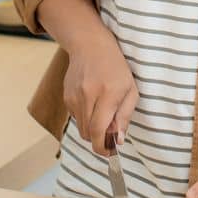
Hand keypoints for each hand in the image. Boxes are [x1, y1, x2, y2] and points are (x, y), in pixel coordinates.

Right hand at [62, 26, 138, 156]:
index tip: (110, 152)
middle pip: (87, 134)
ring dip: (92, 129)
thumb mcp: (130, 90)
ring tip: (103, 114)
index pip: (98, 130)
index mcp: (107, 94)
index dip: (102, 147)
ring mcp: (74, 97)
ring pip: (81, 128)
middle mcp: (87, 96)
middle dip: (99, 140)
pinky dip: (85, 118)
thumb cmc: (116, 67)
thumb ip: (124, 116)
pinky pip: (76, 117)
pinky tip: (93, 103)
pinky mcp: (66, 97)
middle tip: (111, 135)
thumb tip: (119, 140)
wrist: (90, 45)